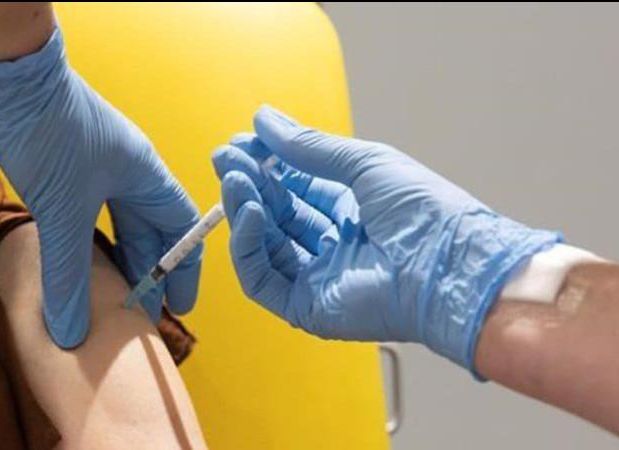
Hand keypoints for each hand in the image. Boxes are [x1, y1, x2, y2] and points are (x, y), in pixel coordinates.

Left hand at [0, 22, 200, 347]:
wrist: (6, 79)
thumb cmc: (50, 134)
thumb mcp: (64, 211)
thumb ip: (69, 276)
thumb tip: (70, 334)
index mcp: (145, 175)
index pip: (180, 228)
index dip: (183, 268)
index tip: (178, 306)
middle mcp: (127, 171)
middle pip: (149, 230)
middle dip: (146, 272)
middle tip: (139, 313)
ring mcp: (95, 167)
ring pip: (115, 223)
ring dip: (115, 260)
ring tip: (109, 298)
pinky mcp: (64, 166)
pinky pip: (85, 216)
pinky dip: (84, 244)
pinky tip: (73, 264)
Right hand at [213, 105, 558, 369]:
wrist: (451, 267)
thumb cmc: (425, 212)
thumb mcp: (364, 164)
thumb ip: (309, 148)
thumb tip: (263, 120)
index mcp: (355, 210)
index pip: (298, 186)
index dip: (268, 164)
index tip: (241, 142)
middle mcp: (335, 244)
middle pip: (278, 213)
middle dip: (250, 183)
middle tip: (225, 158)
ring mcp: (319, 277)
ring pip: (265, 244)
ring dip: (244, 209)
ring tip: (234, 178)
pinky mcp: (308, 308)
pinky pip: (262, 279)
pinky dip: (247, 245)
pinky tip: (248, 212)